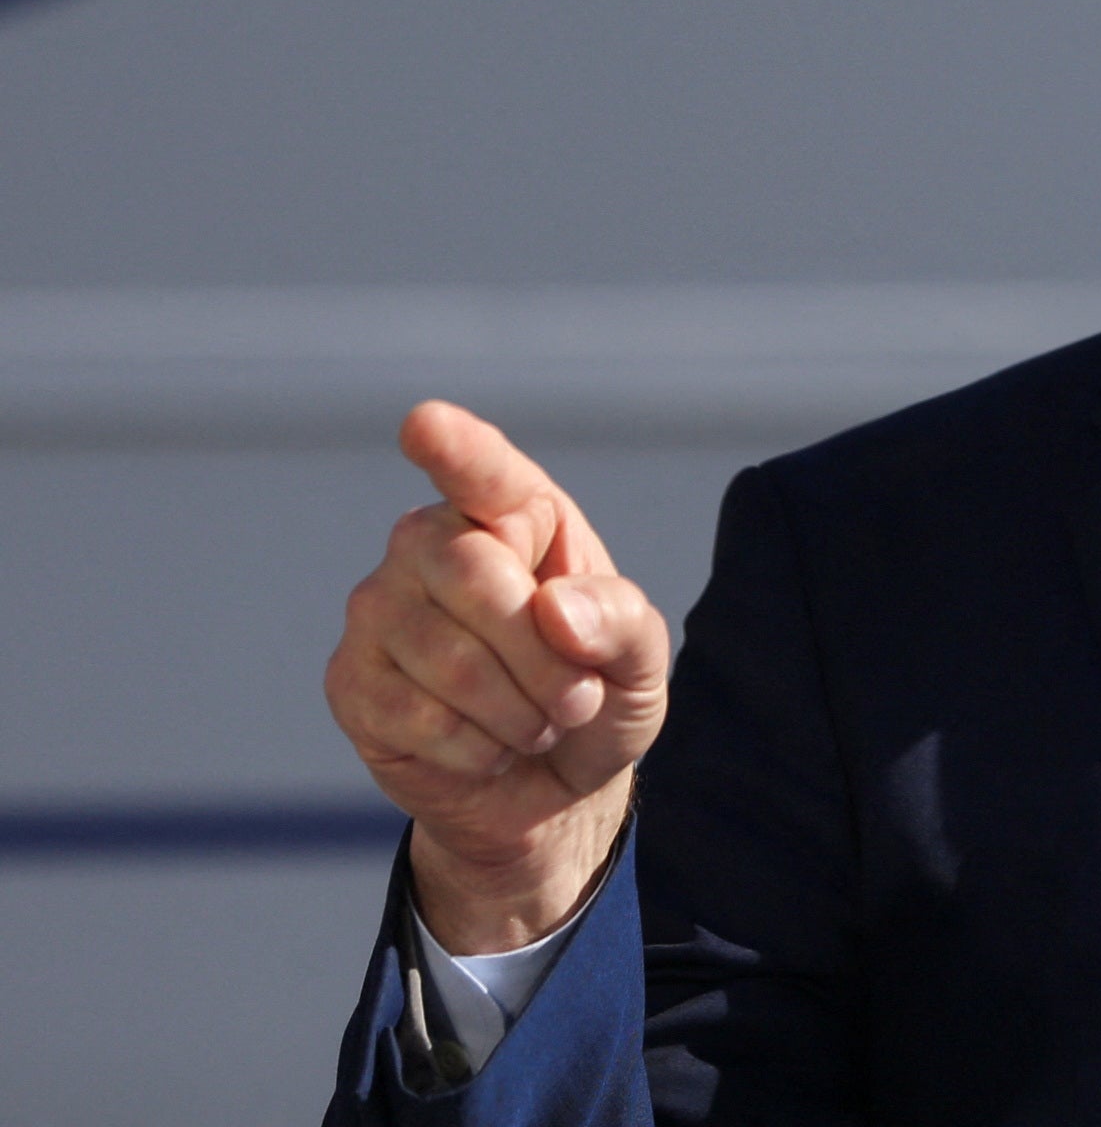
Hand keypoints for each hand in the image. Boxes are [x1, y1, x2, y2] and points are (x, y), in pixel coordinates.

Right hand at [324, 401, 669, 952]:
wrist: (548, 788)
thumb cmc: (596, 694)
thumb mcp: (639, 662)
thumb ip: (621, 622)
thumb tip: (554, 607)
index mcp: (516, 515)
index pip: (484, 472)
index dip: (457, 449)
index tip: (426, 425)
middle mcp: (431, 543)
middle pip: (475, 573)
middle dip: (545, 657)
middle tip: (578, 699)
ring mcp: (379, 609)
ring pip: (448, 657)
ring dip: (518, 713)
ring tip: (535, 722)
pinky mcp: (350, 680)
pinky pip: (416, 717)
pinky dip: (477, 750)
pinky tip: (486, 748)